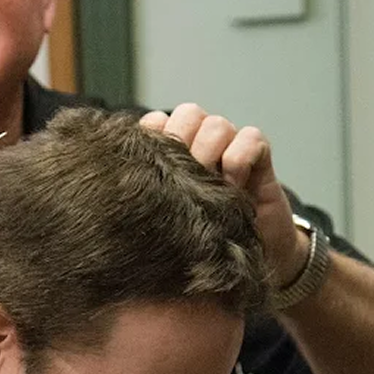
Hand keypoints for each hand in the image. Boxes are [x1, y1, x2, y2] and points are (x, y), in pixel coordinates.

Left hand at [140, 103, 308, 287]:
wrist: (243, 260)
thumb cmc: (196, 241)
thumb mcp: (163, 220)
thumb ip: (143, 196)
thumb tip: (115, 185)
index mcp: (172, 151)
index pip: (156, 121)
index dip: (154, 140)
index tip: (153, 173)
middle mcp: (200, 142)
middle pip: (188, 113)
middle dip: (184, 146)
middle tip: (184, 183)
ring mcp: (230, 146)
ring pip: (216, 124)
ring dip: (211, 155)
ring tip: (210, 190)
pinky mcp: (259, 155)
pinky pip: (250, 138)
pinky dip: (239, 161)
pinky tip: (234, 189)